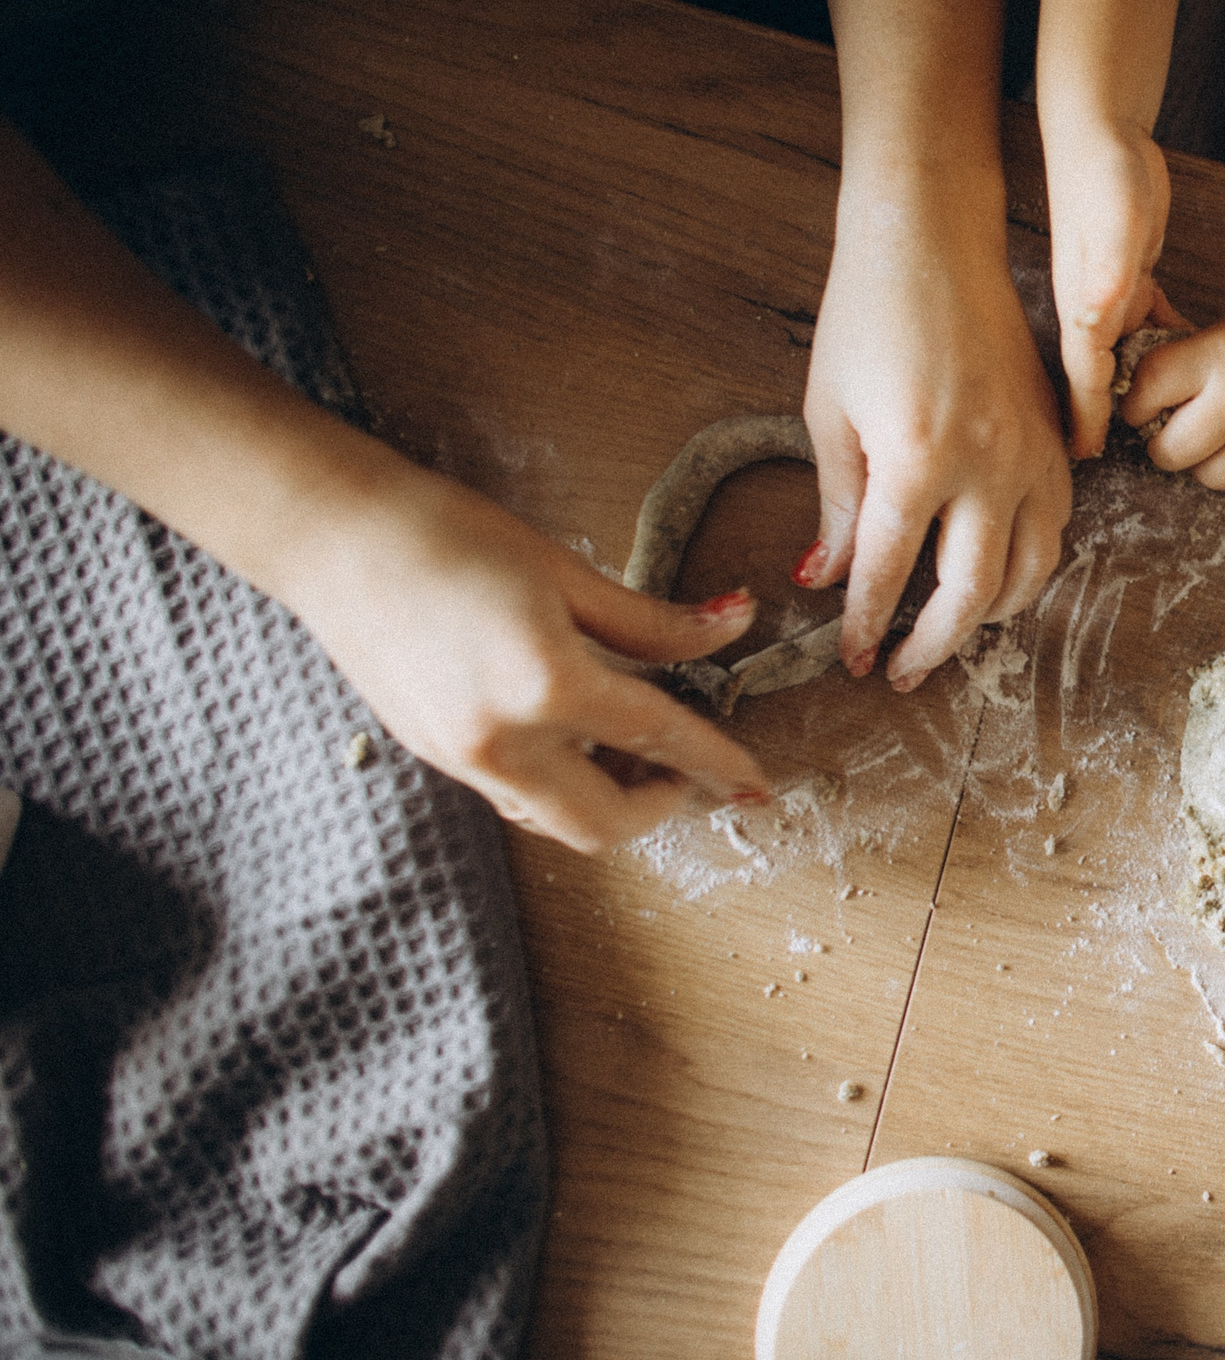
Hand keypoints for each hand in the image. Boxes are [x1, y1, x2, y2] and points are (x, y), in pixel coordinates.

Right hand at [280, 468, 770, 853]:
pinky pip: (516, 797)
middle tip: (685, 763)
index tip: (757, 786)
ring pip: (556, 821)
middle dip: (658, 805)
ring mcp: (460, 758)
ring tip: (631, 740)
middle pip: (604, 824)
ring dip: (606, 799)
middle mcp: (500, 742)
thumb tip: (732, 626)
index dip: (719, 765)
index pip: (660, 740)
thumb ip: (653, 622)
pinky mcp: (433, 753)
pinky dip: (561, 783)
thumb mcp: (566, 573)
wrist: (333, 535)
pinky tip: (574, 733)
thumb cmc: (447, 535)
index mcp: (545, 686)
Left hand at [800, 174, 1072, 688]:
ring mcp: (1032, 453)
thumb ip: (837, 506)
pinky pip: (1056, 525)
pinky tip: (995, 573)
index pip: (887, 573)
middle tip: (901, 670)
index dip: (866, 625)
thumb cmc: (869, 315)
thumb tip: (826, 578)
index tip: (852, 657)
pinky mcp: (1057, 438)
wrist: (935, 242)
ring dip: (990, 615)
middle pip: (969, 593)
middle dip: (932, 644)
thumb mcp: (829, 412)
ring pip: (1030, 570)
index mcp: (916, 459)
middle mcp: (985, 465)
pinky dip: (1028, 565)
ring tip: (951, 631)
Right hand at [1043, 114, 1190, 457]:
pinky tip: (1184, 360)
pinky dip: (1163, 345)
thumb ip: (1106, 272)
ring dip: (1139, 384)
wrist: (1102, 131)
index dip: (1085, 417)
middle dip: (1107, 414)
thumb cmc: (1104, 176)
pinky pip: (1147, 323)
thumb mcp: (1112, 225)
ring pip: (1125, 352)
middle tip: (1121, 454)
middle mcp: (1092, 304)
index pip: (1084, 375)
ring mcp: (1111, 290)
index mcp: (1083, 303)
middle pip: (1099, 374)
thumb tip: (1095, 320)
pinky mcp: (1131, 273)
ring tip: (1160, 421)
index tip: (1086, 456)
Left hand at [1127, 309, 1224, 497]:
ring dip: (1206, 465)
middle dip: (1166, 447)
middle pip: (1170, 451)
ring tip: (1223, 439)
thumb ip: (1176, 366)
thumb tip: (1125, 408)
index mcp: (1218, 353)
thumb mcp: (1219, 336)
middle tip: (1178, 436)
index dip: (1136, 407)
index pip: (1147, 389)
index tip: (1143, 412)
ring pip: (1206, 477)